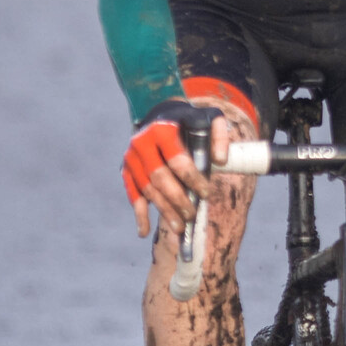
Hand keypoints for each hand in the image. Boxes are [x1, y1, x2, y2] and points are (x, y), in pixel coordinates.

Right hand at [123, 111, 233, 237]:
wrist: (161, 115)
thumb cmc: (189, 121)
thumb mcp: (208, 118)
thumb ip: (219, 134)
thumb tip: (220, 160)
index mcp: (162, 129)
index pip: (177, 159)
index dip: (192, 178)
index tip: (206, 194)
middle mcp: (142, 142)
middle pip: (159, 178)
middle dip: (177, 199)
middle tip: (192, 215)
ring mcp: (131, 157)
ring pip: (147, 190)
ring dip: (163, 210)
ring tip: (180, 227)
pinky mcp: (125, 169)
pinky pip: (132, 194)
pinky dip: (139, 213)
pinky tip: (144, 230)